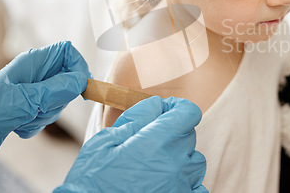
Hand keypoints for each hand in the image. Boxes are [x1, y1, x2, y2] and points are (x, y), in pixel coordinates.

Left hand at [0, 41, 90, 170]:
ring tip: (24, 118)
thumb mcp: (26, 100)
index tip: (81, 87)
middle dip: (60, 99)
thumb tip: (81, 80)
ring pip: (58, 101)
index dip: (78, 67)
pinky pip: (47, 116)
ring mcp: (31, 92)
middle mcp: (34, 75)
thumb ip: (56, 89)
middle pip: (67, 80)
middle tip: (41, 107)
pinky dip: (36, 125)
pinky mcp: (27, 109)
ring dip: (46, 115)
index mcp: (33, 63)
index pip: (67, 52)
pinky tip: (18, 126)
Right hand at [55, 96, 206, 192]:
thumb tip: (156, 105)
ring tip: (155, 166)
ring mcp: (182, 185)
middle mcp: (176, 163)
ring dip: (180, 158)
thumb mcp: (104, 142)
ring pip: (194, 161)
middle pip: (188, 135)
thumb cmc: (92, 182)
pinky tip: (166, 183)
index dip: (177, 107)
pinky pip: (197, 187)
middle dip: (172, 132)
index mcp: (157, 141)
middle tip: (148, 142)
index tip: (165, 111)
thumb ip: (136, 118)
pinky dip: (186, 182)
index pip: (188, 112)